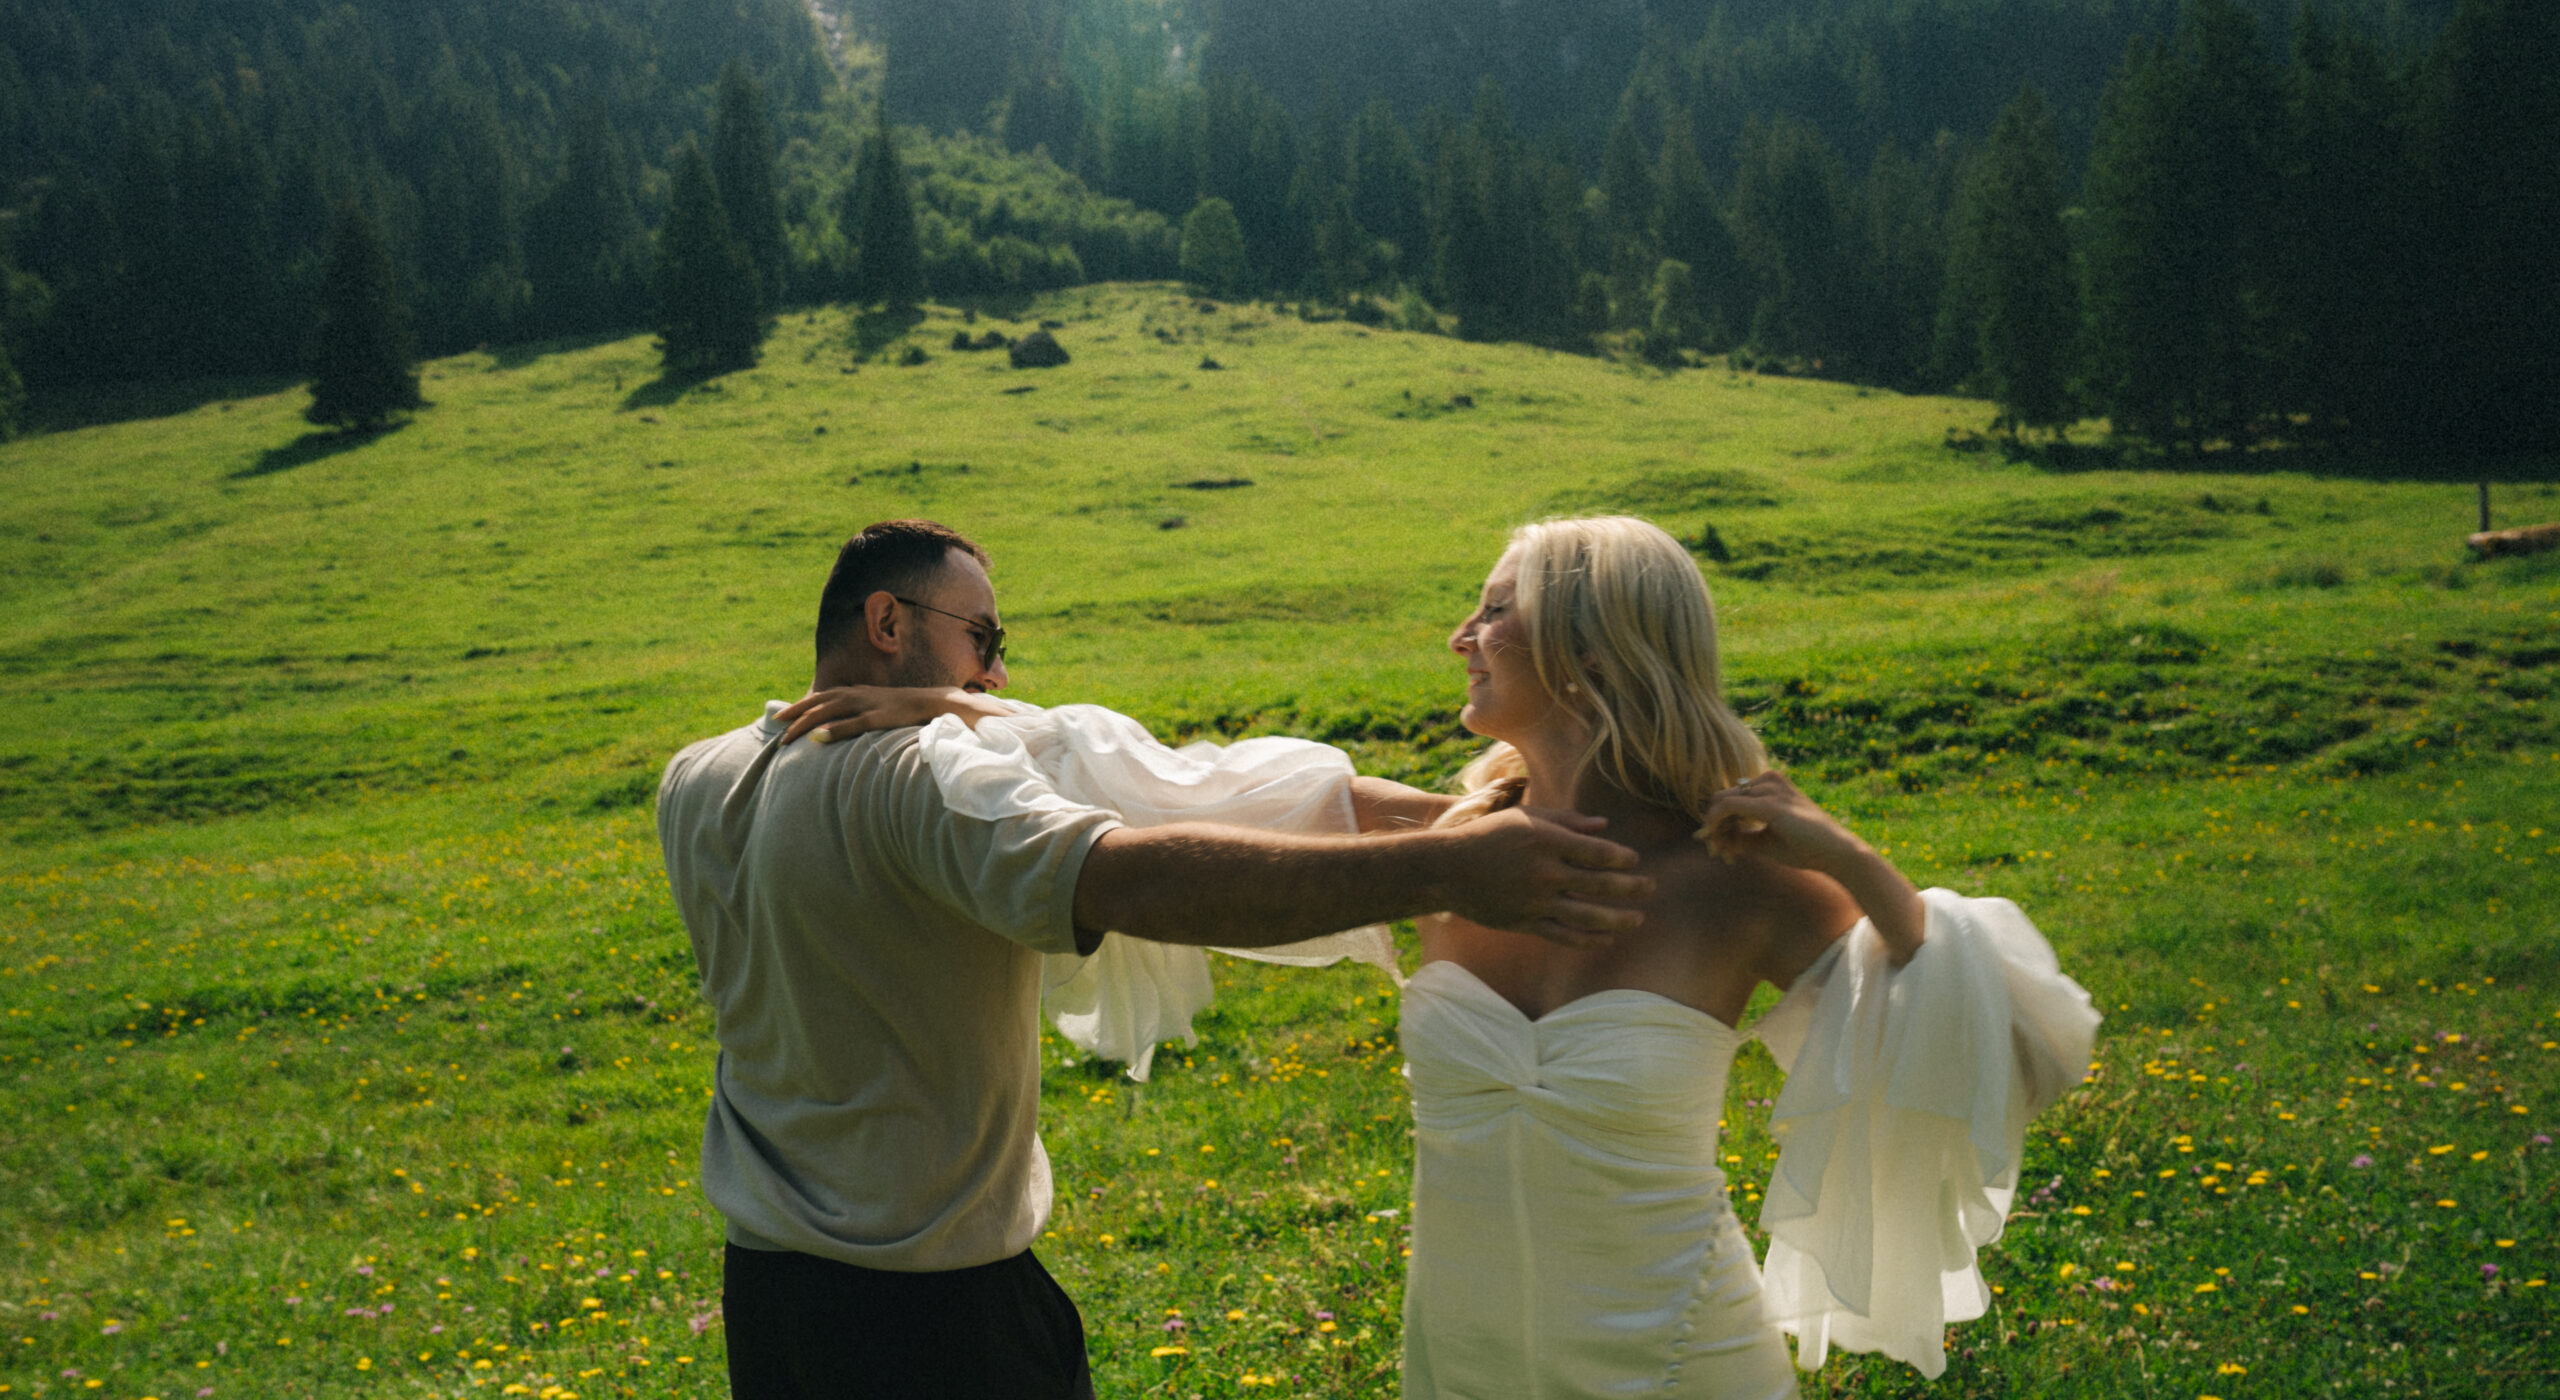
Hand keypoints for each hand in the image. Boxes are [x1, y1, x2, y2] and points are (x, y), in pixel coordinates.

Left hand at [776, 686, 1008, 744]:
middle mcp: (859, 695)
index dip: (801, 706)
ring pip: (830, 712)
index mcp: (859, 692)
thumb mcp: (882, 708)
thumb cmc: (909, 709)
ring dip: (807, 723)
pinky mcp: (880, 718)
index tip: (781, 717)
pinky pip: (852, 724)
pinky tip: (818, 739)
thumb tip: (846, 726)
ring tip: (787, 737)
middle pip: (820, 702)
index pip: (823, 697)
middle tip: (776, 727)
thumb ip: (863, 713)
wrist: (938, 703)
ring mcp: (869, 705)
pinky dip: (834, 730)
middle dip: (796, 714)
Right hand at [1438, 807, 1652, 947]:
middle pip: (1601, 884)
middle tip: (1652, 888)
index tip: (1635, 860)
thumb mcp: (1526, 817)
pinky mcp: (1525, 923)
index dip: (1623, 858)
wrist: (1446, 869)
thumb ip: (1566, 820)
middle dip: (1632, 887)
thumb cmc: (1488, 835)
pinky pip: (1564, 936)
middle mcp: (1545, 873)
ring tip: (1638, 919)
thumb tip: (1604, 826)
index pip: (1598, 853)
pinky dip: (1589, 939)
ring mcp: (1535, 901)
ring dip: (1618, 918)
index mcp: (1547, 842)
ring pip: (1588, 915)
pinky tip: (1606, 939)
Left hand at [1697, 770, 1871, 870]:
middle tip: (1719, 853)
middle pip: (1722, 799)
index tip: (1720, 848)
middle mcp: (1768, 779)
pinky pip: (1727, 807)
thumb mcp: (1766, 841)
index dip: (1718, 823)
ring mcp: (1769, 788)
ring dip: (1715, 831)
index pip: (1730, 798)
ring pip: (1721, 803)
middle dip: (1714, 827)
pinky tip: (1723, 848)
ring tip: (1725, 855)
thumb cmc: (1805, 847)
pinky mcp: (1769, 803)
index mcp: (1770, 784)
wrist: (1837, 853)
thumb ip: (1740, 836)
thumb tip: (1712, 838)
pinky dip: (1717, 826)